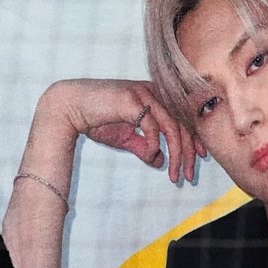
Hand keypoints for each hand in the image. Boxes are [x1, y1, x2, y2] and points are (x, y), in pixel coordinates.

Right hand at [51, 79, 197, 183]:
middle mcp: (153, 91)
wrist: (68, 108)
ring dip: (176, 153)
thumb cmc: (95, 119)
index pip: (182, 117)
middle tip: (187, 176)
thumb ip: (142, 147)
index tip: (199, 158)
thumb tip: (160, 161)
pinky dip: (153, 144)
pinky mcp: (132, 98)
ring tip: (174, 174)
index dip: (195, 137)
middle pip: (182, 123)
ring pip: (172, 125)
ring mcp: (143, 92)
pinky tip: (150, 156)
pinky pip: (152, 125)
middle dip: (188, 152)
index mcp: (154, 96)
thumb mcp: (125, 137)